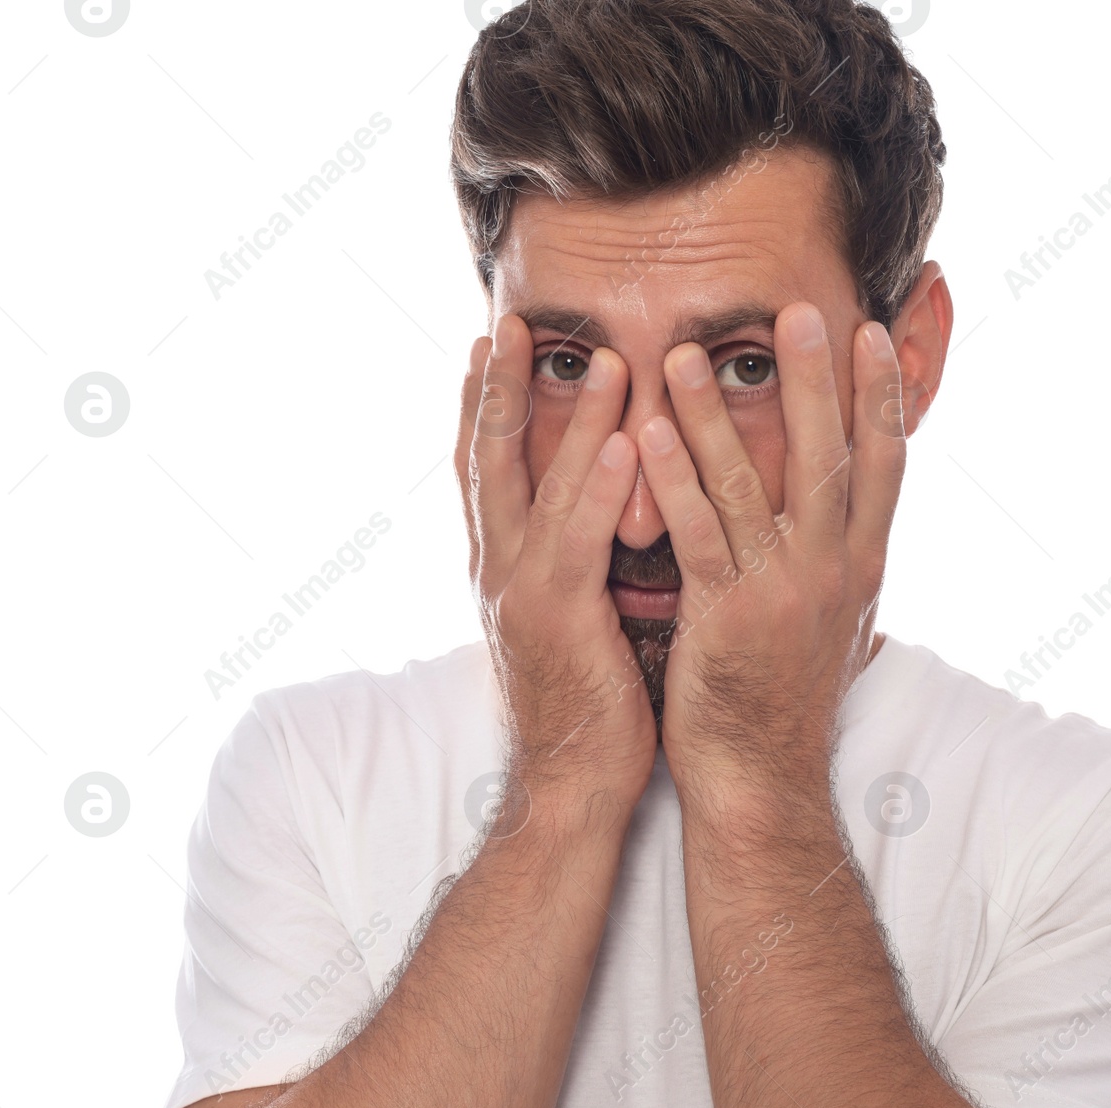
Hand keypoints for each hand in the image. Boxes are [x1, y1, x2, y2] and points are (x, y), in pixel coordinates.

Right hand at [455, 315, 655, 832]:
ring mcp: (520, 591)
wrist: (569, 784)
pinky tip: (630, 435)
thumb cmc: (586, 703)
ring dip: (569, 415)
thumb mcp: (571, 618)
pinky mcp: (558, 617)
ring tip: (599, 353)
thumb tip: (594, 519)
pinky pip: (581, 535)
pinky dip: (601, 482)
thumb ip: (572, 562)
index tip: (487, 346)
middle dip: (496, 386)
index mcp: (501, 568)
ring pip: (538, 483)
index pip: (484, 471)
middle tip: (506, 320)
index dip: (480, 406)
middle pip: (487, 458)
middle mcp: (497, 569)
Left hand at [634, 303, 906, 813]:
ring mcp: (781, 592)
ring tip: (690, 352)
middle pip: (829, 457)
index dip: (879, 397)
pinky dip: (672, 478)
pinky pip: (697, 533)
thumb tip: (866, 530)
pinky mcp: (726, 616)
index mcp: (862, 566)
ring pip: (750, 484)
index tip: (871, 334)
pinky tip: (646, 430)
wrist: (760, 777)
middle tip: (800, 309)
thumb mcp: (838, 625)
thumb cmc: (787, 698)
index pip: (883, 465)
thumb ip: (845, 565)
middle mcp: (832, 571)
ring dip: (718, 414)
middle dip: (814, 380)